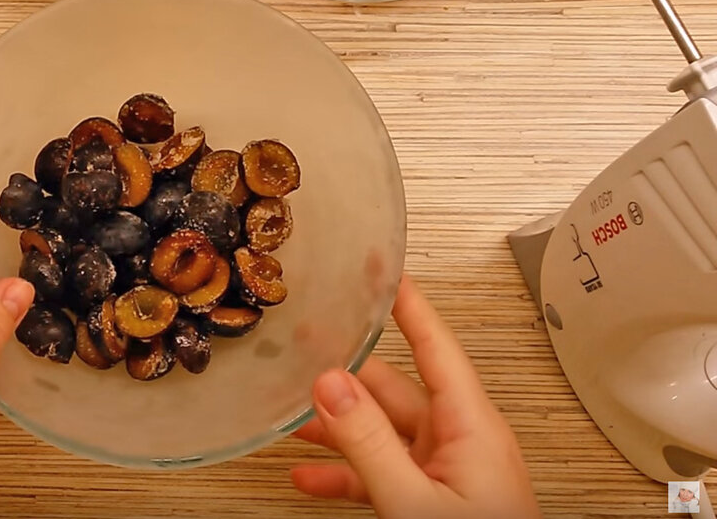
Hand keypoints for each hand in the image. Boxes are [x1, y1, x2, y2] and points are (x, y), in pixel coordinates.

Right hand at [291, 275, 541, 518]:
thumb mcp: (413, 498)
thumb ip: (369, 443)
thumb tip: (332, 385)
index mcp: (473, 426)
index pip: (436, 346)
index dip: (408, 305)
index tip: (384, 270)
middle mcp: (462, 440)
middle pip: (396, 388)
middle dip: (348, 370)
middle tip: (309, 344)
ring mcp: (447, 468)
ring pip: (383, 431)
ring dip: (339, 425)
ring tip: (294, 411)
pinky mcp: (432, 496)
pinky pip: (383, 470)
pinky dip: (346, 469)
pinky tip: (310, 473)